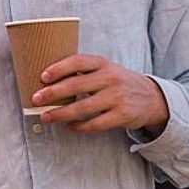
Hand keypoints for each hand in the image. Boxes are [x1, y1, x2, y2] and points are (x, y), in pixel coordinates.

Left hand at [32, 54, 169, 134]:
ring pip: (83, 107)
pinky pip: (95, 124)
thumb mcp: (106, 69)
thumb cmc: (119, 82)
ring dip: (61, 114)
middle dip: (53, 93)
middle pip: (76, 85)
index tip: (42, 76)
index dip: (58, 68)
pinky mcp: (122, 115)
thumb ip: (84, 71)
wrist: (152, 98)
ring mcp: (117, 98)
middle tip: (36, 99)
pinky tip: (69, 127)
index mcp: (103, 63)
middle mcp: (110, 78)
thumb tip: (49, 80)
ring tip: (46, 117)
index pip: (77, 61)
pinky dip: (79, 127)